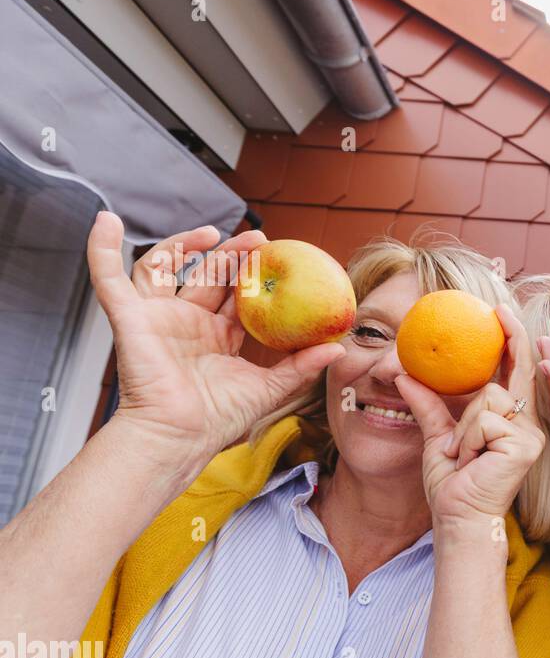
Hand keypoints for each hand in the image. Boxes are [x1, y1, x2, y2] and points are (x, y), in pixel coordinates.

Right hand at [89, 211, 344, 466]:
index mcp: (216, 336)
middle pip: (205, 274)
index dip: (251, 272)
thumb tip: (339, 349)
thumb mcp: (269, 388)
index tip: (274, 254)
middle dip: (229, 253)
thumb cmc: (217, 421)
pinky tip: (107, 221)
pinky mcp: (130, 319)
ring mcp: (157, 318)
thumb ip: (301, 366)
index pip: (234, 294)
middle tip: (257, 240)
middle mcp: (186, 323)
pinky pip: (109, 278)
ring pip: (164, 268)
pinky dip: (102, 249)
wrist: (179, 437)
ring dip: (182, 244)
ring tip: (210, 233)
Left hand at [394, 305, 544, 525]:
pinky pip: (485, 420)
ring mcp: (529, 435)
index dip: (513, 343)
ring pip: (487, 399)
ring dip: (463, 427)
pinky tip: (469, 460)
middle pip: (503, 381)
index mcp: (510, 423)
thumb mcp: (437, 438)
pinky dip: (467, 438)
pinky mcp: (524, 444)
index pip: (514, 376)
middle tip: (499, 309)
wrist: (459, 519)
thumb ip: (428, 406)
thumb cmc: (453, 487)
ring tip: (462, 455)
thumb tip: (404, 375)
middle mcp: (527, 426)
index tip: (501, 314)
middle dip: (510, 341)